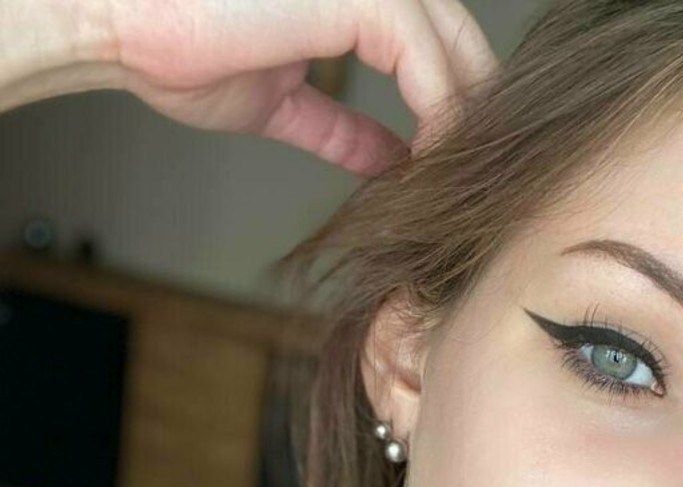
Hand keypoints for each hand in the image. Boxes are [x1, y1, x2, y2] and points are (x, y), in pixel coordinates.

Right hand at [102, 0, 499, 173]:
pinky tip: (434, 164)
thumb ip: (343, 126)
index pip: (430, 40)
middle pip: (454, 38)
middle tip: (477, 176)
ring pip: (451, 48)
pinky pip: (425, 65)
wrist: (122, 27)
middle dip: (473, 108)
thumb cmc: (178, 50)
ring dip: (463, 120)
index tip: (455, 164)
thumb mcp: (282, 101)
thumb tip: (388, 159)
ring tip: (459, 179)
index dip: (453, 100)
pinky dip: (440, 116)